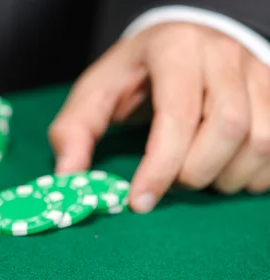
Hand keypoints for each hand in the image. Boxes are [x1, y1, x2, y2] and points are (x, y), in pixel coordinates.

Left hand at [49, 22, 269, 212]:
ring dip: (227, 177)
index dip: (159, 166)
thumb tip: (67, 182)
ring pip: (262, 139)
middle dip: (195, 172)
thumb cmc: (133, 74)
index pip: (176, 114)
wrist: (179, 40)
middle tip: (171, 185)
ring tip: (194, 179)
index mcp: (173, 49)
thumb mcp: (94, 94)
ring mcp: (257, 71)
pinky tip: (224, 174)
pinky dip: (254, 174)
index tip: (139, 202)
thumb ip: (74, 133)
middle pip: (230, 127)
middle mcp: (223, 54)